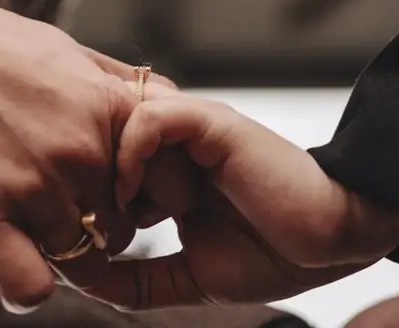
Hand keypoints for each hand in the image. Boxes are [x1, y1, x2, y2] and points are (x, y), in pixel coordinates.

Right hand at [0, 0, 167, 312]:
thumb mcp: (68, 50)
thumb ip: (118, 81)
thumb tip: (163, 98)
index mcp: (107, 108)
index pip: (159, 182)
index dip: (141, 197)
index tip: (116, 195)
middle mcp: (80, 150)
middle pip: (120, 227)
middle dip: (99, 228)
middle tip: (64, 213)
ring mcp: (31, 187)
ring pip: (82, 261)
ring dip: (62, 254)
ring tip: (31, 231)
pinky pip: (31, 287)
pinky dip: (26, 287)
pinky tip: (10, 261)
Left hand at [56, 91, 398, 309]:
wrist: (330, 240)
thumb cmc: (272, 253)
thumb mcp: (190, 275)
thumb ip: (140, 279)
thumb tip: (83, 281)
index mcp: (172, 171)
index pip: (106, 157)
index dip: (79, 187)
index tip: (68, 232)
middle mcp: (178, 145)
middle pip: (104, 133)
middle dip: (82, 175)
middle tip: (76, 221)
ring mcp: (194, 130)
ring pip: (121, 121)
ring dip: (108, 167)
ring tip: (114, 212)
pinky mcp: (212, 123)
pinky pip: (153, 116)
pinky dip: (131, 150)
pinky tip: (130, 191)